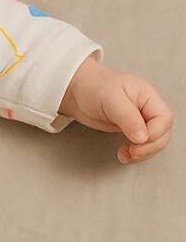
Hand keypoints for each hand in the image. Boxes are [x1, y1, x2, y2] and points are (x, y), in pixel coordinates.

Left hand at [59, 55, 173, 164]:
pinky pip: (141, 145)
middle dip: (150, 146)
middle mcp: (147, 109)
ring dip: (143, 153)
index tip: (138, 140)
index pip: (163, 118)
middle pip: (162, 132)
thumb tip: (143, 137)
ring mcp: (139, 120)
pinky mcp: (130, 130)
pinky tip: (124, 154)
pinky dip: (135, 153)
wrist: (77, 91)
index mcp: (148, 96)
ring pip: (154, 142)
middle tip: (132, 152)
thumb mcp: (111, 98)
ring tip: (125, 155)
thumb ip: (128, 117)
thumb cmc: (93, 86)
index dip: (155, 132)